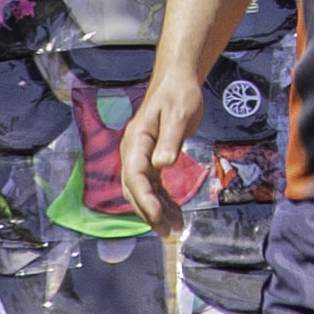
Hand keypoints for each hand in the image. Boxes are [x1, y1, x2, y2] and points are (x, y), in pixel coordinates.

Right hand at [121, 60, 207, 240]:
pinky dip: (162, 200)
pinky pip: (153, 185)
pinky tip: (174, 213)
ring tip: (173, 229)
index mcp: (137, 140)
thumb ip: (170, 140)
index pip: (135, 175)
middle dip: (149, 212)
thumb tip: (162, 165)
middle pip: (134, 188)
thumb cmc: (179, 94)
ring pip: (143, 190)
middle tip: (167, 233)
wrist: (177, 80)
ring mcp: (141, 155)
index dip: (145, 198)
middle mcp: (134, 150)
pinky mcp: (151, 158)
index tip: (158, 216)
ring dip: (156, 211)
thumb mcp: (179, 114)